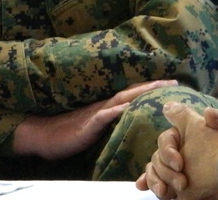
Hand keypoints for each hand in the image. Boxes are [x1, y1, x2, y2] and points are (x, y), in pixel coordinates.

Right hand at [14, 79, 177, 160]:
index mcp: (107, 107)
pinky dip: (114, 112)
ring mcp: (95, 114)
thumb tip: (129, 121)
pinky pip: (101, 117)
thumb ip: (111, 123)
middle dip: (153, 87)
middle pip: (131, 92)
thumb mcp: (95, 128)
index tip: (172, 84)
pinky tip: (125, 108)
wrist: (43, 135)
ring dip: (139, 93)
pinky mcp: (86, 126)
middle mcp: (104, 106)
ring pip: (120, 100)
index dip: (152, 89)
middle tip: (174, 82)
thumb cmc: (69, 134)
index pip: (133, 95)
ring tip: (157, 88)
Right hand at [136, 102, 217, 199]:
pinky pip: (164, 185)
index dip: (168, 151)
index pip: (166, 139)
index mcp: (187, 134)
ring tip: (164, 193)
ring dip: (156, 181)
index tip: (180, 164)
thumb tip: (208, 112)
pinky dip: (158, 189)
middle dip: (163, 171)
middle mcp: (179, 150)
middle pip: (159, 158)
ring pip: (157, 172)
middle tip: (180, 184)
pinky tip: (164, 195)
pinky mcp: (181, 184)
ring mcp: (178, 168)